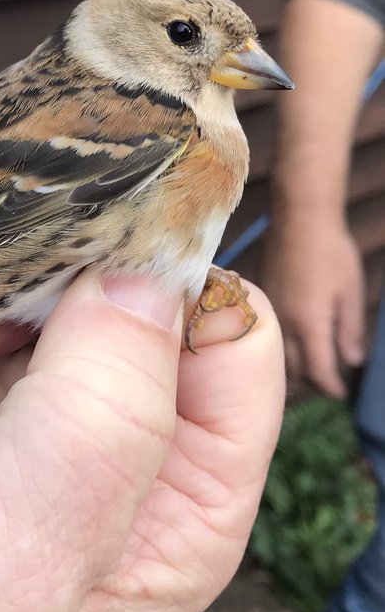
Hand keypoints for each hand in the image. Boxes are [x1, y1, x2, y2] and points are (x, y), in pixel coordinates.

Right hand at [0, 272, 283, 611]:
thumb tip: (144, 276)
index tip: (103, 258)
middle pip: (151, 300)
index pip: (237, 347)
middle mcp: (135, 444)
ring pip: (69, 281)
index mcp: (188, 501)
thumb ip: (103, 415)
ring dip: (11, 283)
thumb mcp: (29, 543)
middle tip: (16, 285)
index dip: (182, 288)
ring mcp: (55, 402)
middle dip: (83, 275)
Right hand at [263, 216, 365, 397]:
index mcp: (309, 323)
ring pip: (276, 354)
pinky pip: (267, 334)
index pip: (318, 369)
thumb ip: (349, 329)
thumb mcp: (350, 291)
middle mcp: (283, 323)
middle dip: (310, 382)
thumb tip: (352, 361)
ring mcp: (267, 312)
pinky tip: (289, 342)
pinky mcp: (259, 300)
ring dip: (291, 367)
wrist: (299, 218)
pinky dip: (279, 346)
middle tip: (325, 383)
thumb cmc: (331, 251)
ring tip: (307, 369)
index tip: (341, 394)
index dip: (330, 386)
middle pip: (292, 369)